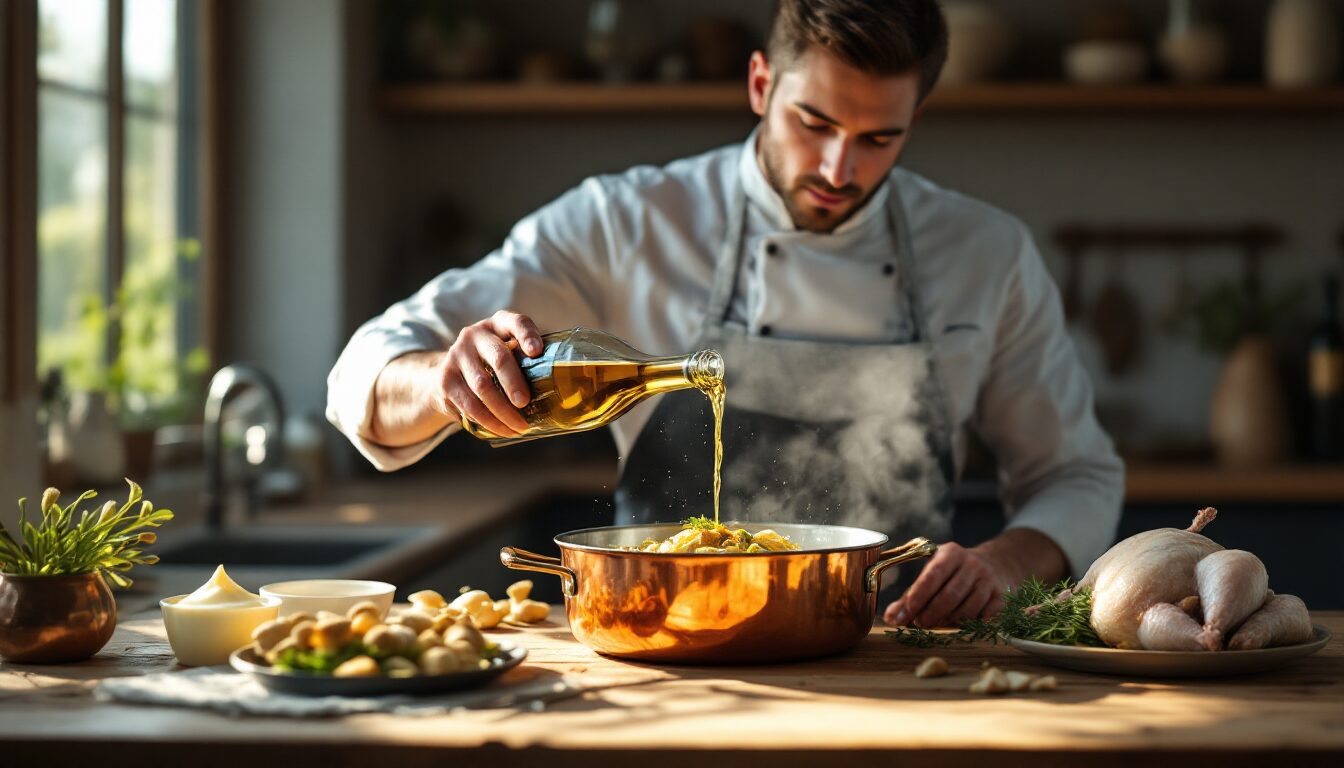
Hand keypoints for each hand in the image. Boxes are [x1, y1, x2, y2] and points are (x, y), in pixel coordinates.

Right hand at [432, 310, 543, 437]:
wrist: (448, 374)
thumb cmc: (492, 365)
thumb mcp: (508, 354)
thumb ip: (527, 363)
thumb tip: (561, 393)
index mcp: (498, 324)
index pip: (516, 322)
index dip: (527, 335)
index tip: (537, 351)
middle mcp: (475, 335)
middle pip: (498, 357)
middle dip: (514, 382)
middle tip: (525, 402)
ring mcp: (456, 355)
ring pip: (482, 386)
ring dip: (503, 411)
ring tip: (520, 427)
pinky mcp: (445, 379)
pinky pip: (469, 404)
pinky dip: (488, 421)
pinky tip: (502, 430)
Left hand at [882, 529, 1068, 627]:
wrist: (996, 563)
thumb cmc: (954, 572)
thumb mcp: (933, 573)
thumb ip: (911, 595)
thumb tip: (891, 617)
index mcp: (950, 553)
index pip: (932, 576)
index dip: (917, 597)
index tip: (905, 614)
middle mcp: (972, 564)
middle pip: (950, 595)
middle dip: (932, 613)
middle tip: (920, 624)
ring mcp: (988, 580)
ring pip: (968, 608)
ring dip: (950, 621)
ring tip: (938, 624)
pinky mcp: (1001, 595)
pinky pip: (985, 616)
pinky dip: (971, 624)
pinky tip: (961, 626)